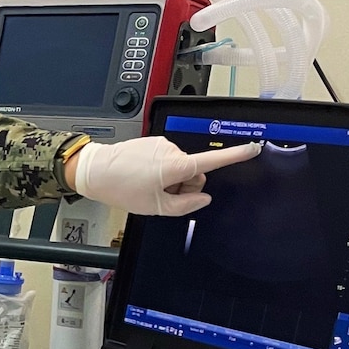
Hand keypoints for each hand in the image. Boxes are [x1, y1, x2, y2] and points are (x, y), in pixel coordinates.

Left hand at [70, 137, 261, 215]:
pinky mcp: (153, 142)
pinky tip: (142, 176)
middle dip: (184, 185)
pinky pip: (166, 159)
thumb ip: (185, 206)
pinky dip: (160, 170)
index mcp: (176, 166)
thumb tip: (202, 198)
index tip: (253, 148)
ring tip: (147, 185)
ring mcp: (162, 144)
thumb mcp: (155, 207)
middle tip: (161, 195)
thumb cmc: (121, 188)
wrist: (95, 170)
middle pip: (194, 172)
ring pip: (180, 167)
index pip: (212, 161)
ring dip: (170, 178)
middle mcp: (172, 151)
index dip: (236, 155)